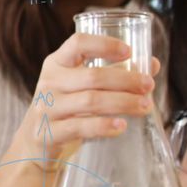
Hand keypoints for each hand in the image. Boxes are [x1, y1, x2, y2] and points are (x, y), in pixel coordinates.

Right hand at [6, 33, 157, 173]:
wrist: (34, 141)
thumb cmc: (64, 109)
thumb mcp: (80, 87)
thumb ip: (113, 73)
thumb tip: (151, 65)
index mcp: (56, 64)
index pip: (78, 44)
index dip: (104, 45)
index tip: (128, 52)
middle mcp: (48, 83)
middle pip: (92, 76)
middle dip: (126, 80)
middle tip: (148, 86)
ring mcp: (46, 109)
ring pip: (90, 101)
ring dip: (123, 102)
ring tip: (144, 106)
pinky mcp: (47, 133)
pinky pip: (80, 127)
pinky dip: (104, 126)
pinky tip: (121, 125)